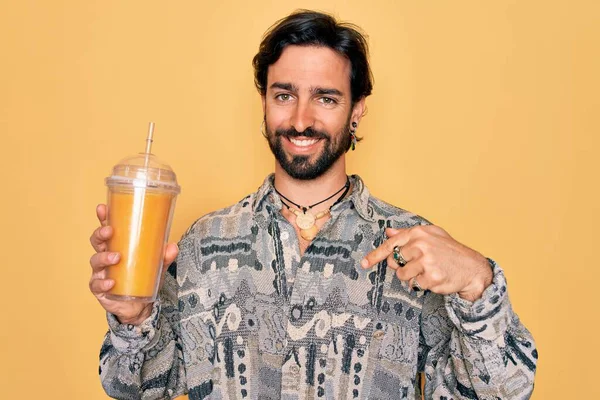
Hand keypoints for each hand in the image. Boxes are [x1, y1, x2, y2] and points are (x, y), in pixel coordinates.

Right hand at [89, 204, 178, 324]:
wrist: (139, 306)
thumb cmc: (143, 279)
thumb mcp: (157, 266)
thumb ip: (164, 257)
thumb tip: (173, 246)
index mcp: (117, 246)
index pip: (108, 229)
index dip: (103, 218)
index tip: (103, 208)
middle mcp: (106, 257)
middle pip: (96, 241)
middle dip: (100, 234)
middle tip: (110, 231)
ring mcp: (101, 273)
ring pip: (95, 261)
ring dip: (104, 257)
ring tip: (116, 258)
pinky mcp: (100, 289)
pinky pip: (97, 285)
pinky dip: (103, 283)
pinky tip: (111, 282)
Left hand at [360, 225, 491, 300]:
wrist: (472, 268)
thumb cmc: (450, 251)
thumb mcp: (432, 235)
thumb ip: (408, 234)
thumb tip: (388, 231)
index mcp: (419, 233)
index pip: (391, 244)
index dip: (375, 255)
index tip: (364, 263)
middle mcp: (421, 245)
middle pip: (394, 262)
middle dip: (402, 266)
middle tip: (418, 265)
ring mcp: (426, 262)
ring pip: (403, 275)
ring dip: (412, 277)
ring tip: (428, 271)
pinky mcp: (431, 277)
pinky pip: (415, 285)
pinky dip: (422, 284)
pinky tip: (435, 278)